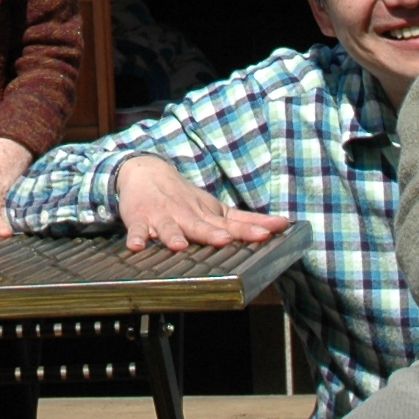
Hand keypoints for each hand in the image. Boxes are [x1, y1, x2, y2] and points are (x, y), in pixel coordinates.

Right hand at [111, 155, 290, 253]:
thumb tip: (282, 225)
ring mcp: (162, 217)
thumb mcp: (216, 207)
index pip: (232, 223)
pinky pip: (136, 230)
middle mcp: (186, 215)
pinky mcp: (139, 220)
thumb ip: (245, 221)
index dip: (249, 229)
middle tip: (224, 239)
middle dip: (211, 233)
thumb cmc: (185, 198)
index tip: (267, 234)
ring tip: (178, 245)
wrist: (145, 171)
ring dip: (173, 235)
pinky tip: (137, 246)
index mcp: (207, 214)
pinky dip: (136, 237)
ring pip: (168, 227)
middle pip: (200, 226)